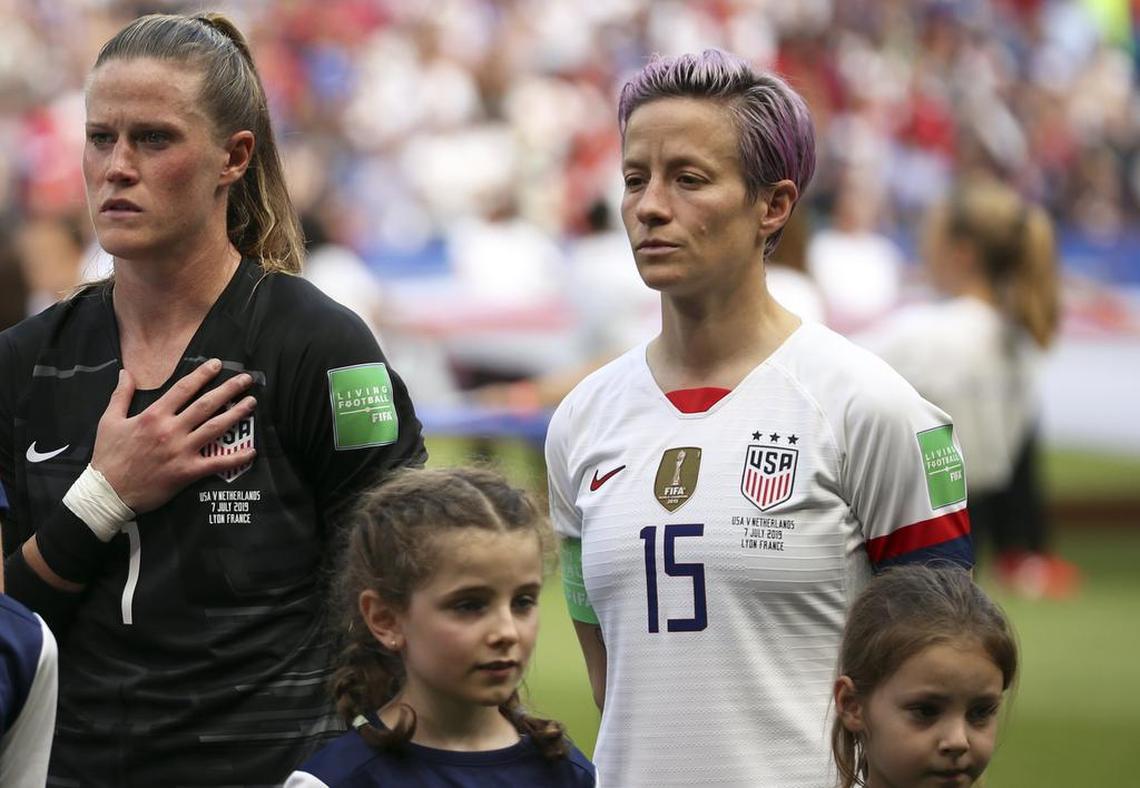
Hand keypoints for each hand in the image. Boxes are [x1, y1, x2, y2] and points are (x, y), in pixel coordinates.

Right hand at [91, 359, 256, 512]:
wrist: (108, 492)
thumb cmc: (109, 456)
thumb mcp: (109, 421)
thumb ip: (120, 395)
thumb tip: (125, 372)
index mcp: (153, 415)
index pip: (183, 389)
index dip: (202, 375)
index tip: (217, 364)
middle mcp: (171, 430)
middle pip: (206, 404)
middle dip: (228, 389)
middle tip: (246, 379)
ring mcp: (181, 451)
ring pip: (215, 428)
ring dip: (236, 414)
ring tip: (251, 403)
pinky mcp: (188, 472)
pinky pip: (217, 463)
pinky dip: (236, 458)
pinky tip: (252, 451)